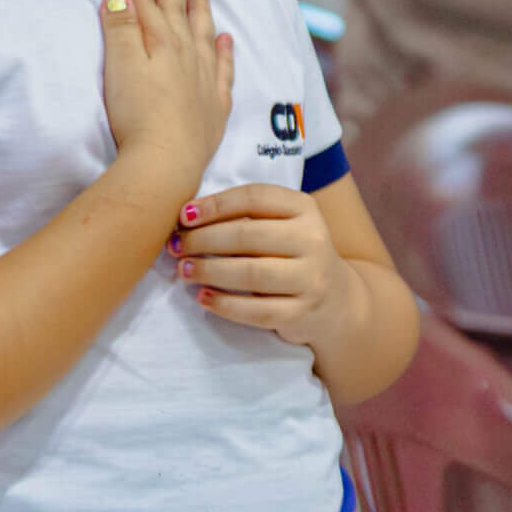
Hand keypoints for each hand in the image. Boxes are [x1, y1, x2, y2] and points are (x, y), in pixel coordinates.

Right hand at [99, 0, 233, 189]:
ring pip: (203, 33)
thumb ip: (120, 28)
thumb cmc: (137, 113)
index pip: (146, 3)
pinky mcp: (213, 106)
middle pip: (179, 10)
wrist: (166, 161)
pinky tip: (225, 39)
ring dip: (201, 8)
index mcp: (160, 42)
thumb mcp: (120, 64)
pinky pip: (223, 69)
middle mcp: (186, 54)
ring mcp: (203, 79)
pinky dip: (224, 51)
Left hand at [171, 182, 360, 345]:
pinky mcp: (302, 313)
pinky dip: (224, 304)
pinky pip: (256, 310)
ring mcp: (311, 279)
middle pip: (248, 235)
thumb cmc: (292, 255)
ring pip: (251, 273)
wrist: (336, 301)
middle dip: (203, 240)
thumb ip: (246, 217)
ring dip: (209, 271)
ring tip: (184, 270)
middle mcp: (313, 240)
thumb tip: (187, 217)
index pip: (255, 198)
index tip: (184, 215)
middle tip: (176, 246)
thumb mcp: (282, 226)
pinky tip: (203, 297)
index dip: (216, 204)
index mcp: (304, 208)